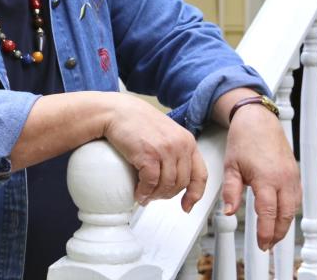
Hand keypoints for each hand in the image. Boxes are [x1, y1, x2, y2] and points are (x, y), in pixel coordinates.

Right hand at [102, 93, 206, 212]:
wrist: (117, 111)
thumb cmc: (137, 121)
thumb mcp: (165, 133)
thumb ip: (174, 151)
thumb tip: (174, 177)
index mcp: (187, 141)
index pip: (200, 174)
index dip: (195, 194)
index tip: (187, 205)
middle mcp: (180, 145)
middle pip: (181, 183)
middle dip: (167, 195)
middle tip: (155, 196)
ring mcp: (165, 150)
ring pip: (167, 186)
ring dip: (155, 195)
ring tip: (145, 196)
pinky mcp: (148, 154)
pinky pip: (151, 182)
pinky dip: (144, 192)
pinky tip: (138, 193)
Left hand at [221, 101, 300, 249]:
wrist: (258, 120)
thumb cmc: (244, 139)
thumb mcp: (231, 166)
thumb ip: (231, 191)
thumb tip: (229, 212)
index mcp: (266, 178)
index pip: (268, 213)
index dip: (266, 232)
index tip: (262, 244)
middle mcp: (283, 178)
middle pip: (285, 215)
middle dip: (277, 234)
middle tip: (267, 245)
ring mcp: (292, 176)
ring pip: (294, 208)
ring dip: (285, 224)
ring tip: (273, 234)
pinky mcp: (295, 174)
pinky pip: (297, 198)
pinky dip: (291, 210)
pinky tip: (282, 215)